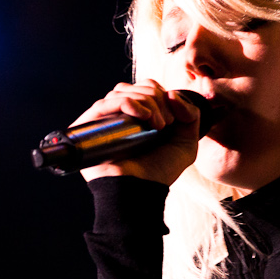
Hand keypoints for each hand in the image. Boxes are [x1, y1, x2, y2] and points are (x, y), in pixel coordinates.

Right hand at [75, 80, 199, 184]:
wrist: (141, 191)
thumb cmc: (159, 172)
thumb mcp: (186, 143)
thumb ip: (190, 115)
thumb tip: (172, 93)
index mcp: (138, 116)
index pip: (145, 87)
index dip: (161, 94)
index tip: (173, 119)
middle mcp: (119, 117)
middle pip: (134, 87)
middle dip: (156, 98)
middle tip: (165, 124)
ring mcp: (103, 121)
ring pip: (120, 92)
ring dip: (145, 101)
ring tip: (156, 125)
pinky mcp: (89, 128)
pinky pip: (104, 103)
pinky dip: (127, 103)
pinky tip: (142, 116)